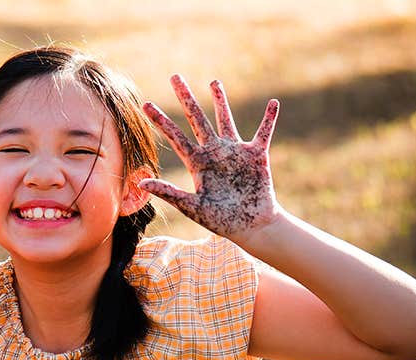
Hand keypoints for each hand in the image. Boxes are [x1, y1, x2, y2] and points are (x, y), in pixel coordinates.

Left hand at [140, 76, 281, 240]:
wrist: (250, 227)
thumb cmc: (221, 221)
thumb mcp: (192, 207)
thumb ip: (169, 193)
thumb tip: (141, 184)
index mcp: (197, 163)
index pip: (175, 137)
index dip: (160, 121)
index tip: (145, 104)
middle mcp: (214, 152)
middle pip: (196, 119)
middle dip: (186, 98)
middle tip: (175, 77)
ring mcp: (235, 151)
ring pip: (225, 119)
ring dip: (220, 100)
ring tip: (213, 82)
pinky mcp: (257, 155)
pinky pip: (264, 132)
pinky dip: (269, 118)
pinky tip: (273, 103)